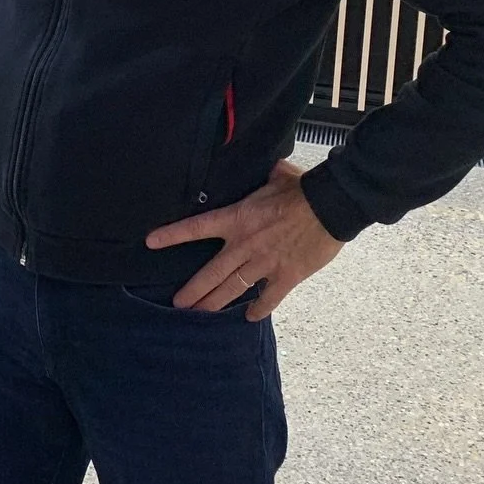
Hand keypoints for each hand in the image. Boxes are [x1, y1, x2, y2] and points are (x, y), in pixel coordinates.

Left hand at [144, 159, 342, 319]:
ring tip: (200, 315)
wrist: (332, 206)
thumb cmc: (303, 189)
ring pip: (233, 289)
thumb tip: (268, 166)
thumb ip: (264, 176)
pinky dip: (259, 309)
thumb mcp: (276, 176)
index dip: (172, 235)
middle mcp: (245, 245)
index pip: (196, 227)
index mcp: (237, 219)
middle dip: (192, 291)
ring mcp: (265, 263)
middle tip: (177, 306)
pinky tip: (250, 317)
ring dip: (215, 304)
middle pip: (211, 273)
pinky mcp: (287, 276)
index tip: (151, 242)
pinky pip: (269, 298)